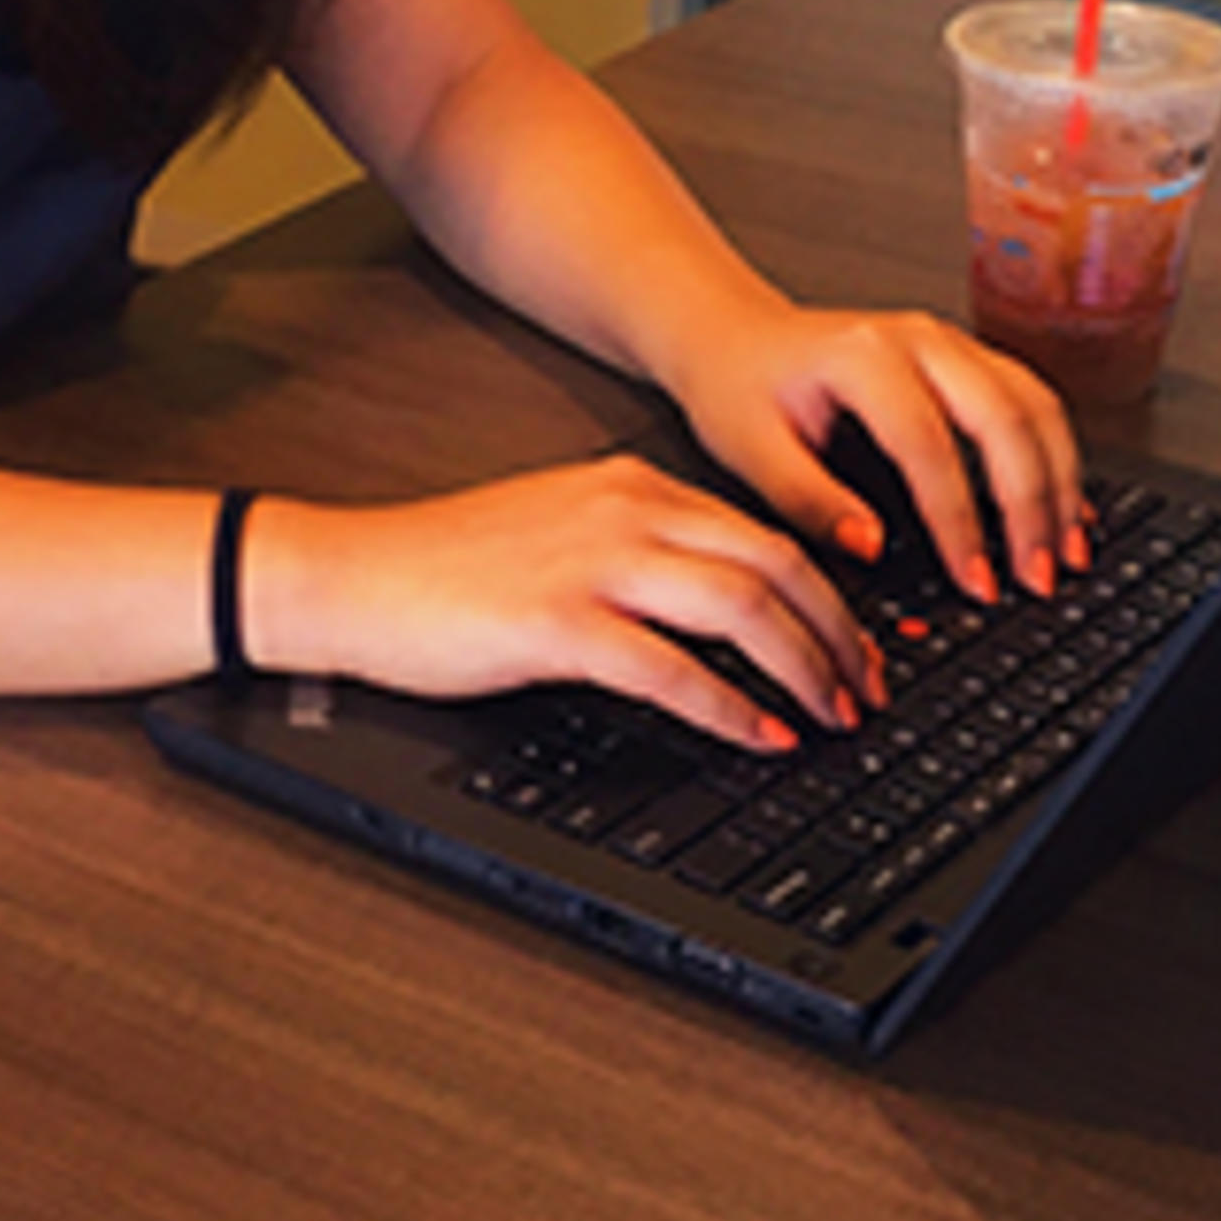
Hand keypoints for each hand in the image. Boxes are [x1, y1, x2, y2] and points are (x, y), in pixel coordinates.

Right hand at [247, 456, 885, 749]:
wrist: (353, 574)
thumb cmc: (444, 568)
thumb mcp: (560, 535)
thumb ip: (639, 555)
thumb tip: (721, 609)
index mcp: (631, 487)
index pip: (763, 533)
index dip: (829, 595)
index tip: (859, 645)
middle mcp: (625, 510)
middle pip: (775, 563)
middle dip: (839, 634)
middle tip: (867, 690)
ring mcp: (592, 562)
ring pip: (741, 604)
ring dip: (803, 666)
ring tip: (829, 714)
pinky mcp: (556, 623)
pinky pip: (672, 666)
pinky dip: (730, 705)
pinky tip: (756, 733)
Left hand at [671, 295, 1086, 603]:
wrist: (735, 337)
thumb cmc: (740, 387)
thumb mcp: (750, 452)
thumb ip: (810, 502)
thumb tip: (873, 547)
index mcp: (862, 357)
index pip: (928, 445)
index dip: (958, 521)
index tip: (974, 581)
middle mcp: (918, 339)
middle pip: (1005, 416)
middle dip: (1032, 504)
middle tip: (1038, 576)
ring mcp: (950, 342)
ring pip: (1034, 404)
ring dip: (1060, 481)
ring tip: (1064, 551)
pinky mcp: (967, 358)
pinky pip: (1032, 401)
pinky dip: (1055, 456)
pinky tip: (1064, 507)